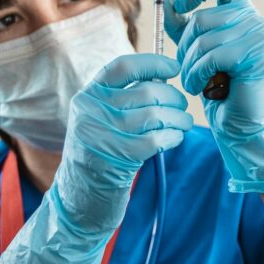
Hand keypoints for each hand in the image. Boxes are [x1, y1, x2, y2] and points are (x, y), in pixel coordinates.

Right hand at [1, 54, 192, 263]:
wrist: (79, 200)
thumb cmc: (100, 157)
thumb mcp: (101, 121)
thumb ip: (121, 99)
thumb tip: (162, 77)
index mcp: (88, 96)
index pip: (122, 67)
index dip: (152, 63)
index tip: (174, 67)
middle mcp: (91, 112)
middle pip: (146, 91)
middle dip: (173, 97)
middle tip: (182, 107)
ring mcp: (103, 135)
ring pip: (155, 114)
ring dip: (178, 118)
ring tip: (184, 123)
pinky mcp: (117, 158)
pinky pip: (157, 139)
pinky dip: (173, 136)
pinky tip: (176, 138)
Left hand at [166, 0, 263, 193]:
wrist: (239, 124)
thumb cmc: (218, 89)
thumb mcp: (197, 53)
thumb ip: (184, 27)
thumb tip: (168, 2)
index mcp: (245, 14)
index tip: (182, 7)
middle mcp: (257, 21)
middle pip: (205, 16)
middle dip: (185, 45)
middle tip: (186, 68)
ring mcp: (260, 37)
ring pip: (205, 38)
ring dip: (190, 65)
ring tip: (193, 82)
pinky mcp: (257, 57)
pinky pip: (213, 56)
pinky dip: (198, 74)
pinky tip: (199, 88)